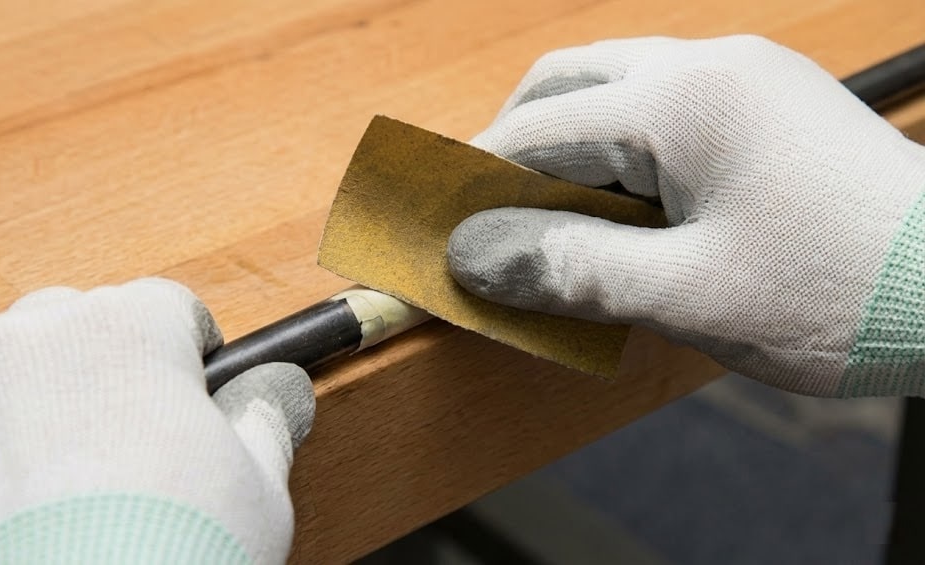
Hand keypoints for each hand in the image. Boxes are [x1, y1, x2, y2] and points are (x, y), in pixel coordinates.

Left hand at [0, 278, 313, 563]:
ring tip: (58, 477)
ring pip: (9, 358)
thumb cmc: (164, 557)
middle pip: (84, 324)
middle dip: (107, 371)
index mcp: (129, 327)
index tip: (188, 397)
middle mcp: (35, 332)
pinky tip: (3, 493)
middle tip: (125, 447)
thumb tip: (276, 386)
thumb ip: (266, 415)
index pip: (169, 306)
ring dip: (35, 394)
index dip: (189, 356)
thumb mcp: (256, 487)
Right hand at [448, 35, 924, 397]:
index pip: (540, 128)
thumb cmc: (843, 294)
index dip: (477, 181)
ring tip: (553, 220)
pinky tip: (624, 208)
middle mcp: (710, 64)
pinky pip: (664, 106)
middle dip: (515, 143)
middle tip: (490, 216)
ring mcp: (745, 76)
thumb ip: (571, 270)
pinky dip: (621, 150)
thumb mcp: (689, 296)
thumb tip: (475, 256)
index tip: (441, 227)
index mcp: (685, 99)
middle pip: (568, 80)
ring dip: (568, 144)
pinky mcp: (767, 103)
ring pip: (615, 86)